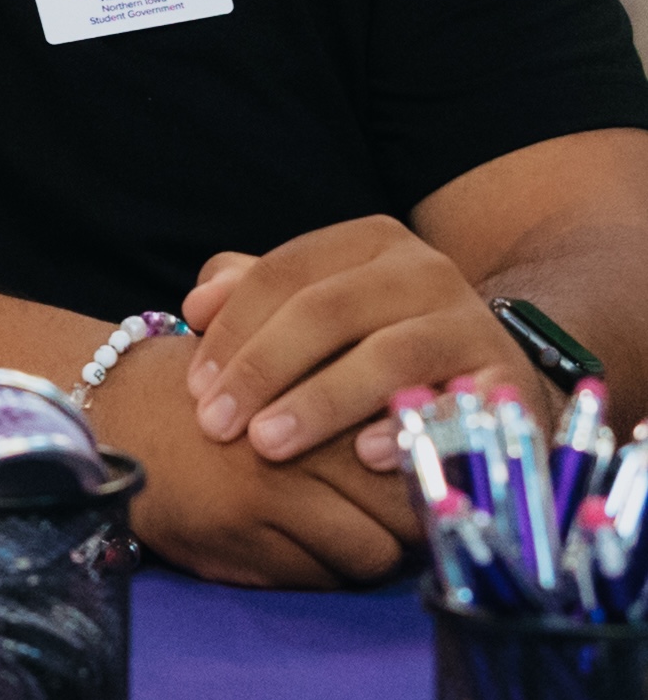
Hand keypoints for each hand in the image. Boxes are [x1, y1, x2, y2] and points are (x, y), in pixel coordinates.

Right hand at [95, 342, 415, 587]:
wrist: (115, 413)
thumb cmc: (218, 390)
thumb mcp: (288, 362)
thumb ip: (364, 376)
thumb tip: (463, 411)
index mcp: (325, 385)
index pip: (426, 449)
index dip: (437, 474)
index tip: (431, 480)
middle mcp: (306, 439)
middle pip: (410, 509)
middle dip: (409, 521)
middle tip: (391, 516)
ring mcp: (272, 491)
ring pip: (373, 554)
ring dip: (363, 550)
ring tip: (333, 528)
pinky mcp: (241, 536)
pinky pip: (319, 578)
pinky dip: (317, 570)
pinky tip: (288, 542)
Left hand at [179, 222, 532, 473]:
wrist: (487, 376)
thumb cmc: (375, 343)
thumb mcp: (318, 306)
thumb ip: (252, 293)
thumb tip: (197, 303)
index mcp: (371, 243)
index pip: (283, 274)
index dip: (232, 329)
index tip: (193, 387)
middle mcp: (424, 270)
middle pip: (326, 311)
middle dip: (261, 369)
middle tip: (215, 425)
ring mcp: (470, 323)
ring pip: (386, 355)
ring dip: (319, 402)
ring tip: (267, 443)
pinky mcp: (506, 380)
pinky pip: (454, 405)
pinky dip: (408, 427)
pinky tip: (364, 456)